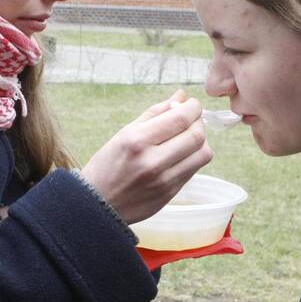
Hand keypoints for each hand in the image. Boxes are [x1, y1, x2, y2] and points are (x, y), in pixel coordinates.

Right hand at [81, 89, 213, 224]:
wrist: (98, 205)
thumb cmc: (108, 165)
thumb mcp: (125, 134)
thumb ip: (155, 113)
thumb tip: (181, 96)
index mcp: (137, 141)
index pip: (180, 119)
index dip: (193, 108)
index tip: (192, 104)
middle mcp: (152, 161)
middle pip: (196, 135)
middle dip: (199, 122)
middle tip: (192, 118)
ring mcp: (163, 180)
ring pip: (202, 154)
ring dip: (201, 141)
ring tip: (188, 137)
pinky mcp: (170, 193)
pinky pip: (194, 169)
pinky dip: (193, 157)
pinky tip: (182, 153)